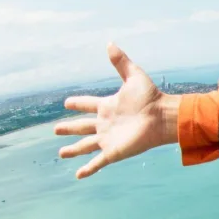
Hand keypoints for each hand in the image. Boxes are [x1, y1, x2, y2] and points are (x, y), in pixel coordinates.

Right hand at [54, 43, 178, 178]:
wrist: (163, 118)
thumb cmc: (151, 98)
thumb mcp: (133, 77)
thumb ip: (121, 62)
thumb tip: (110, 43)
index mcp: (107, 106)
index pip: (87, 104)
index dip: (77, 103)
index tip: (67, 102)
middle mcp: (105, 123)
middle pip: (82, 126)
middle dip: (69, 128)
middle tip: (55, 129)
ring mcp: (108, 138)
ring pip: (85, 145)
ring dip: (73, 150)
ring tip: (60, 153)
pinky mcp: (112, 151)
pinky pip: (97, 162)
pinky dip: (87, 169)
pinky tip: (78, 175)